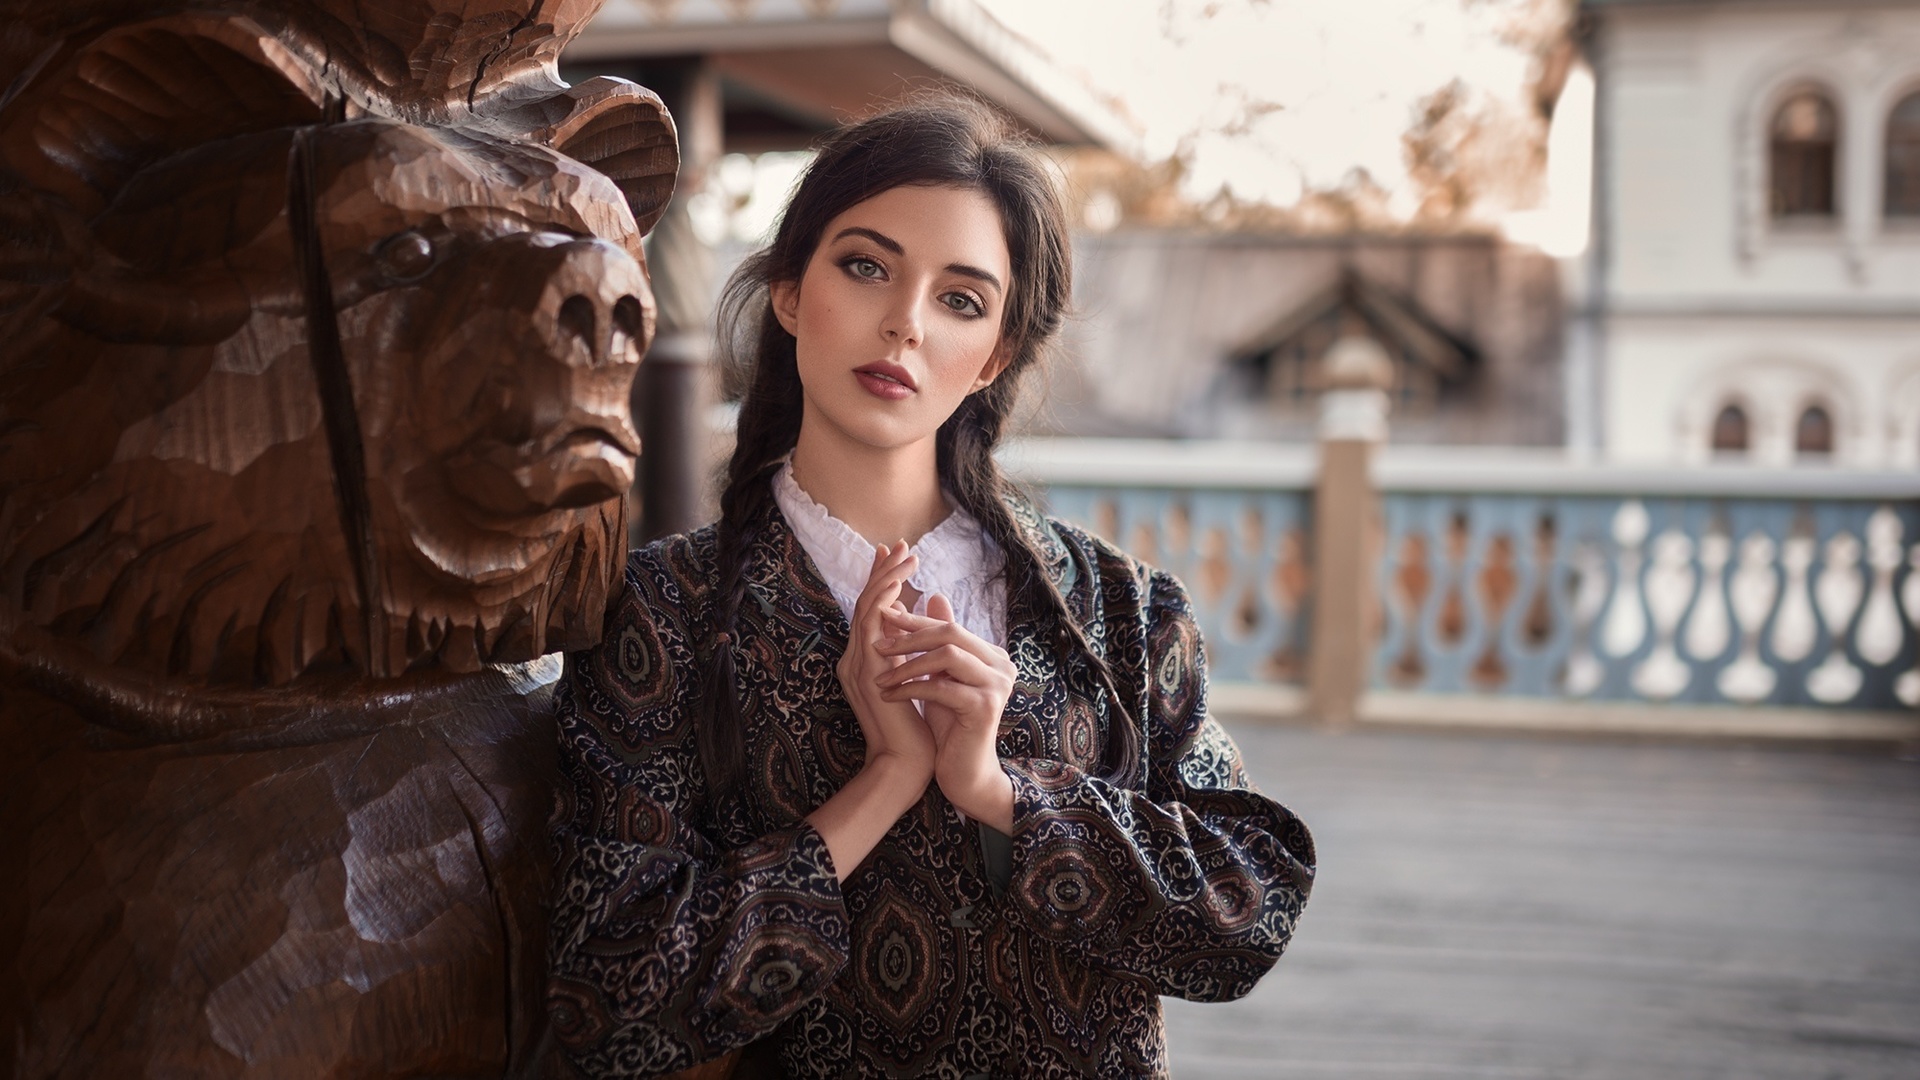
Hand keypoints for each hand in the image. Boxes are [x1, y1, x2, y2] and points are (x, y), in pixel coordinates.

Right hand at [836, 542, 935, 780]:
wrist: (905, 764)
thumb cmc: (914, 730)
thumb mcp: (912, 681)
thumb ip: (909, 653)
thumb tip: (916, 622)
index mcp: (865, 663)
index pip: (871, 612)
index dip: (881, 582)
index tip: (895, 556)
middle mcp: (856, 661)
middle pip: (863, 604)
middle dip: (880, 572)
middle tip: (895, 544)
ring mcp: (858, 666)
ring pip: (866, 609)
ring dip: (886, 579)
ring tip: (905, 555)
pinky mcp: (869, 674)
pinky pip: (872, 628)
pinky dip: (885, 603)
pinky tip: (901, 586)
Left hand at [875, 594, 1014, 831]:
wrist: (964, 772)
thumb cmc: (949, 725)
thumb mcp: (940, 677)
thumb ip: (938, 642)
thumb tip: (932, 595)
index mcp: (992, 655)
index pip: (949, 627)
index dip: (915, 621)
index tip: (882, 616)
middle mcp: (1001, 665)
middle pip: (951, 633)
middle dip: (909, 636)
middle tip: (876, 643)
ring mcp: (997, 685)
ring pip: (947, 655)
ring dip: (906, 663)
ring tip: (879, 676)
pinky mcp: (985, 707)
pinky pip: (941, 686)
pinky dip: (909, 688)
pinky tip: (888, 694)